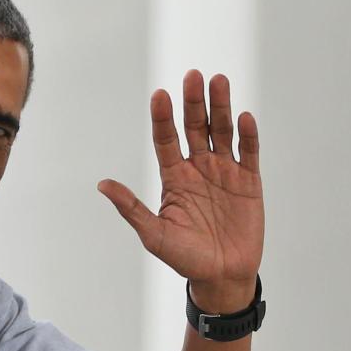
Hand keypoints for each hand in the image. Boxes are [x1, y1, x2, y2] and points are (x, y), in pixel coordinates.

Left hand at [98, 70, 263, 311]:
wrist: (220, 275)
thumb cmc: (183, 257)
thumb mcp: (153, 233)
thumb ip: (131, 208)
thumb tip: (102, 184)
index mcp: (173, 177)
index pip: (165, 140)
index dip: (163, 117)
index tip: (159, 95)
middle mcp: (197, 168)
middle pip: (194, 127)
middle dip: (193, 102)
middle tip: (192, 75)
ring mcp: (224, 171)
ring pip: (221, 131)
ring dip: (221, 107)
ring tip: (218, 80)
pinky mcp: (249, 180)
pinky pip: (249, 152)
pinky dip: (247, 135)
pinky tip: (244, 118)